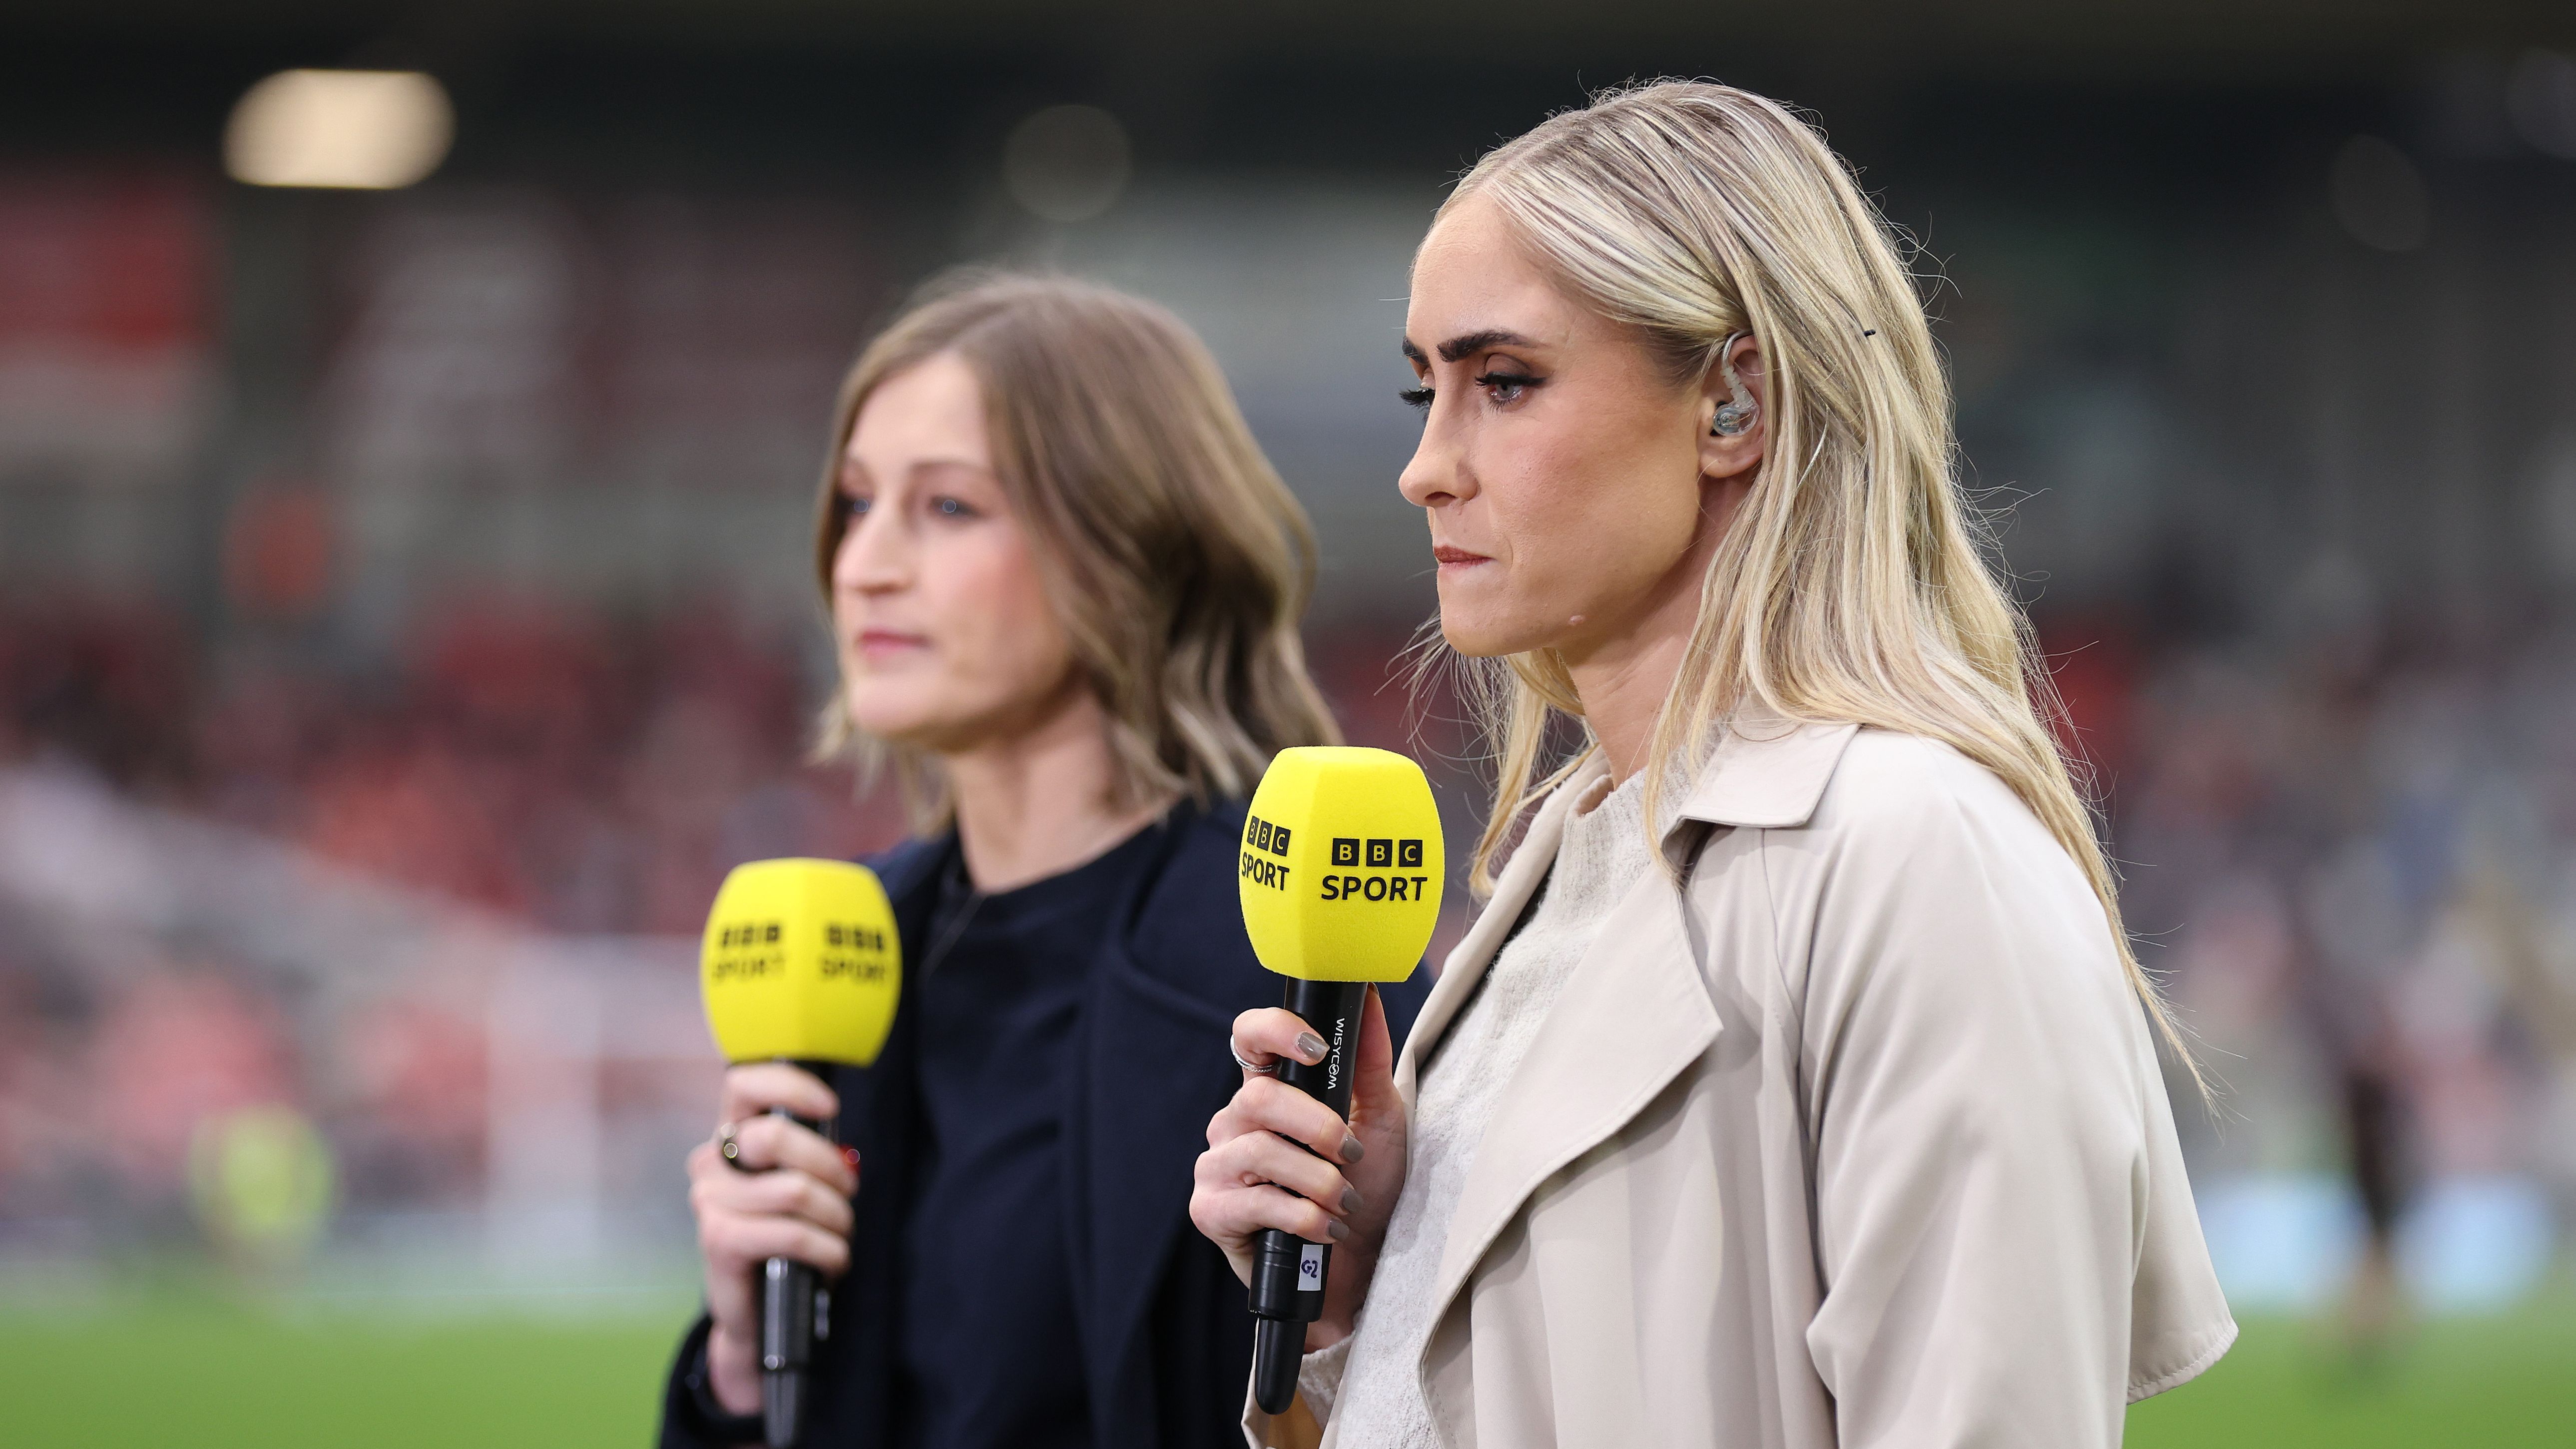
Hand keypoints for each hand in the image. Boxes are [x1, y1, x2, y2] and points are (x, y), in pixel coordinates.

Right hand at [687, 1063, 859, 1414]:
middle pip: (776, 1136)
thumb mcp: (798, 1180)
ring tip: (839, 1234)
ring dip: (836, 1217)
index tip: (830, 1108)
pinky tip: (833, 1260)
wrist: (759, 1309)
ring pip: (795, 1190)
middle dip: (828, 1166)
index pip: (744, 1084)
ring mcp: (709, 1202)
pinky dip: (828, 1249)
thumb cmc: (785, 1233)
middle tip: (847, 1192)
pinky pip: (792, 1234)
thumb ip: (807, 1150)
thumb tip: (836, 1133)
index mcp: (730, 1135)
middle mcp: (711, 1162)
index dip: (790, 1086)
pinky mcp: (718, 1241)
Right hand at [1189, 984, 1408, 1350]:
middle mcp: (1233, 1121)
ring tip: (1344, 1202)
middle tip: (1351, 1155)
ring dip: (1319, 1180)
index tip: (1316, 1049)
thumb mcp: (1380, 1122)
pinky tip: (1326, 1230)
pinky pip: (1256, 1201)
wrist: (1358, 1267)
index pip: (1247, 1036)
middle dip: (1320, 1127)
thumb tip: (1368, 1000)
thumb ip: (1369, 1063)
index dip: (1273, 1030)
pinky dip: (1306, 1217)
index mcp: (1269, 1091)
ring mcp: (1217, 1165)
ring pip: (1261, 1151)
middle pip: (1260, 1097)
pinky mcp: (1210, 1211)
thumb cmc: (1367, 1191)